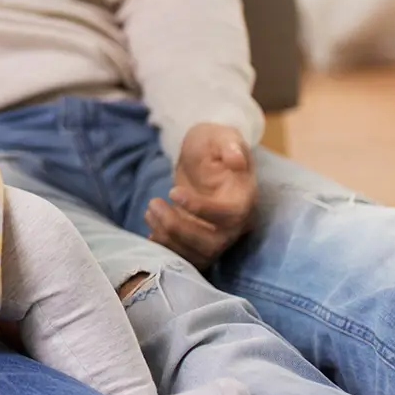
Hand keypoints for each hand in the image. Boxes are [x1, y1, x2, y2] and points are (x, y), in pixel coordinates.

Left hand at [146, 123, 257, 268]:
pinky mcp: (202, 243)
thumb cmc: (214, 145)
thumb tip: (236, 158)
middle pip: (213, 244)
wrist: (208, 159)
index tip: (173, 192)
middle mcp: (235, 224)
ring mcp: (219, 236)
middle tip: (153, 204)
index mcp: (244, 198)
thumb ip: (229, 144)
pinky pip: (188, 259)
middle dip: (178, 228)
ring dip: (168, 239)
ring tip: (150, 210)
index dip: (201, 209)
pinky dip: (168, 251)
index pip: (230, 215)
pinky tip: (151, 234)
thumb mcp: (221, 135)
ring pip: (198, 255)